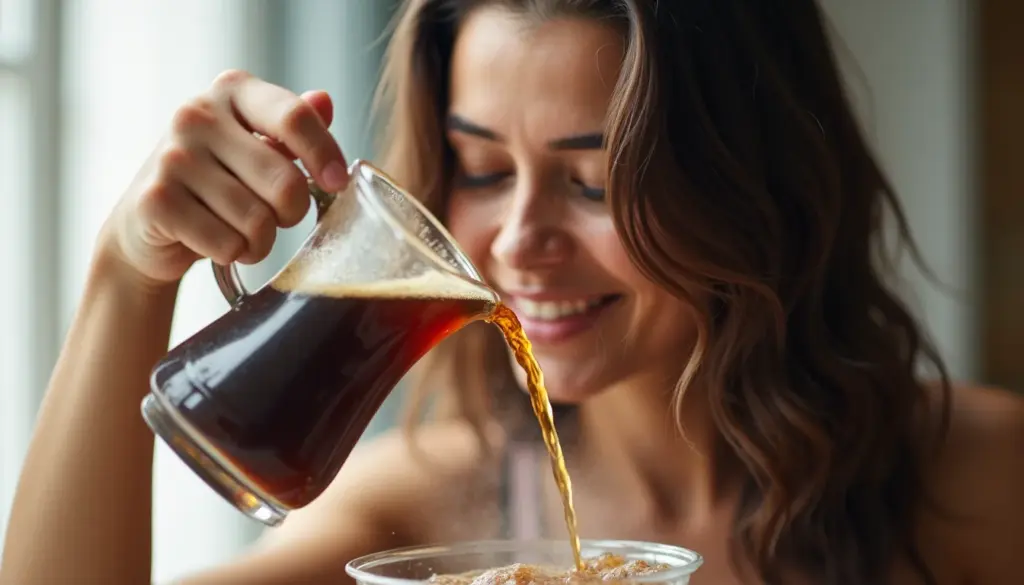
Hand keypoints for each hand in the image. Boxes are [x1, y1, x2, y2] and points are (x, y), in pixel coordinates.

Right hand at [101, 69, 348, 286]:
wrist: (148, 223)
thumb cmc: (216, 180)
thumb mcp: (255, 145)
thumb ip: (292, 125)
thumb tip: (324, 101)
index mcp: (231, 91)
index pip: (295, 117)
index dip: (325, 155)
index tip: (337, 183)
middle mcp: (196, 115)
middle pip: (284, 181)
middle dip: (291, 213)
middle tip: (275, 216)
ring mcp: (172, 157)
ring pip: (258, 221)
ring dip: (261, 240)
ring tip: (241, 232)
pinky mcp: (157, 201)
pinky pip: (228, 245)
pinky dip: (233, 254)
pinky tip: (216, 243)